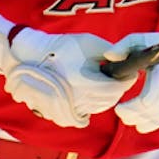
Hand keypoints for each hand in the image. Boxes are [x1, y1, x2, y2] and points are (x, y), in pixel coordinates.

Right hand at [0, 15, 136, 127]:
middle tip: (115, 77)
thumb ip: (112, 53)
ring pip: (96, 109)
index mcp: (85, 82)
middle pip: (108, 101)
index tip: (129, 73)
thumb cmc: (61, 47)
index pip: (116, 89)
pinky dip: (88, 106)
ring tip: (98, 82)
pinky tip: (85, 93)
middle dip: (116, 89)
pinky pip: (82, 115)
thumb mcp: (90, 43)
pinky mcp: (59, 112)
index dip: (127, 81)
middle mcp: (77, 99)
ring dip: (103, 98)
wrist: (30, 56)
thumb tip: (128, 62)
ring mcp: (67, 108)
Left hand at [102, 32, 158, 133]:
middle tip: (120, 113)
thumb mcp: (140, 41)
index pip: (156, 88)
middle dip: (135, 114)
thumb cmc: (156, 46)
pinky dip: (154, 124)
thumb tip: (109, 56)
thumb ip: (123, 46)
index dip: (139, 103)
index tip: (120, 107)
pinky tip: (141, 126)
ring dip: (143, 121)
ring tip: (127, 120)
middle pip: (155, 106)